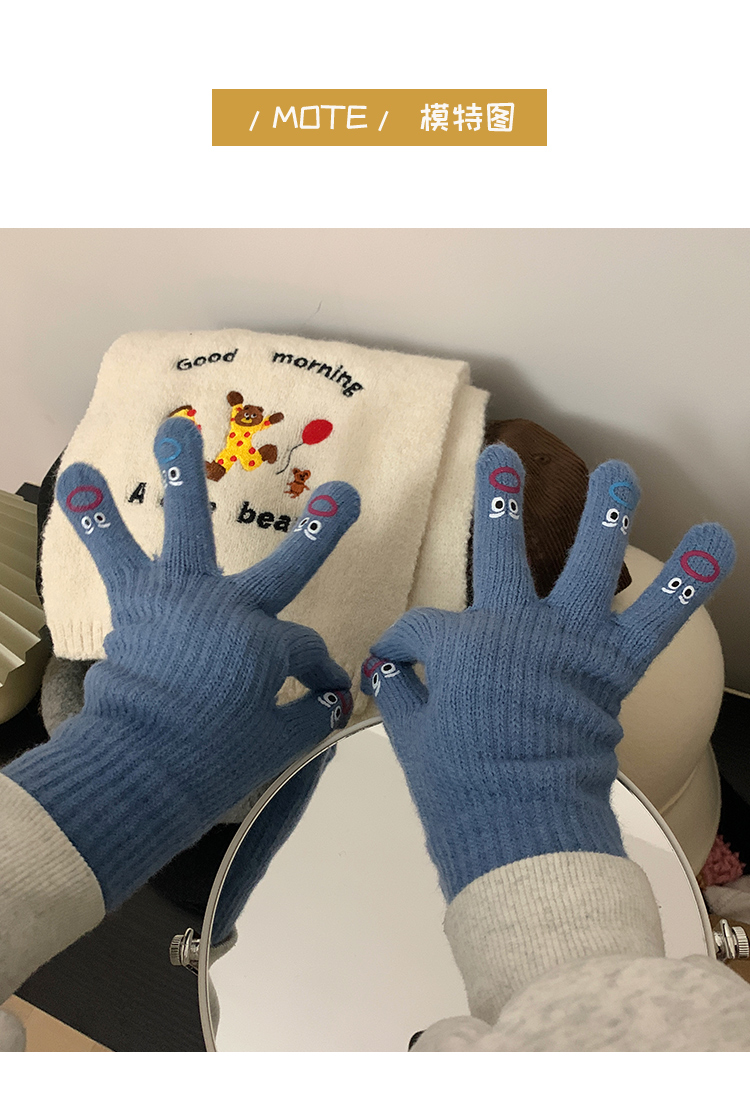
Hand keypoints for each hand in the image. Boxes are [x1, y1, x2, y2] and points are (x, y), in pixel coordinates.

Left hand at [6, 416, 358, 909]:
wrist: (136, 771)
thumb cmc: (210, 764)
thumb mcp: (273, 746)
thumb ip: (307, 720)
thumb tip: (332, 703)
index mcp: (266, 647)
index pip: (306, 653)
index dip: (320, 673)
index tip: (324, 693)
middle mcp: (230, 610)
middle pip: (284, 572)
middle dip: (320, 535)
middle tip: (343, 497)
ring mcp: (181, 598)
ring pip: (188, 528)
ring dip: (183, 475)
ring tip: (173, 426)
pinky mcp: (135, 601)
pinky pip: (113, 552)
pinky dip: (94, 517)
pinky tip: (78, 475)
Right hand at [362, 444, 733, 900]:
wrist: (523, 826)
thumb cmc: (459, 787)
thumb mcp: (413, 739)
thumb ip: (400, 693)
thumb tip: (383, 669)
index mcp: (460, 644)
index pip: (423, 627)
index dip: (404, 641)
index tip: (395, 660)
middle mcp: (515, 625)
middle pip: (499, 550)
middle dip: (496, 500)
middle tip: (501, 459)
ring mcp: (569, 638)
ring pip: (589, 559)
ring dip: (604, 510)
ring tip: (618, 472)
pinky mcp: (614, 663)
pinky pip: (659, 616)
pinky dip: (689, 578)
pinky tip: (716, 537)